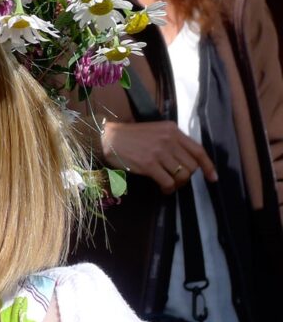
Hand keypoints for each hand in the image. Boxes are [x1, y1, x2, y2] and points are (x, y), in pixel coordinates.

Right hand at [101, 121, 218, 193]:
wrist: (107, 138)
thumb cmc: (130, 136)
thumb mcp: (156, 131)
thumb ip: (171, 141)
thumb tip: (184, 160)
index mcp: (173, 130)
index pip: (198, 150)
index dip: (208, 166)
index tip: (213, 177)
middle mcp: (169, 140)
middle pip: (192, 165)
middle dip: (187, 177)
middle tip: (177, 180)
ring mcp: (159, 152)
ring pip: (182, 175)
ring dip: (177, 184)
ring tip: (169, 186)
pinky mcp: (149, 164)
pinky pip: (168, 182)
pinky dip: (168, 189)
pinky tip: (163, 190)